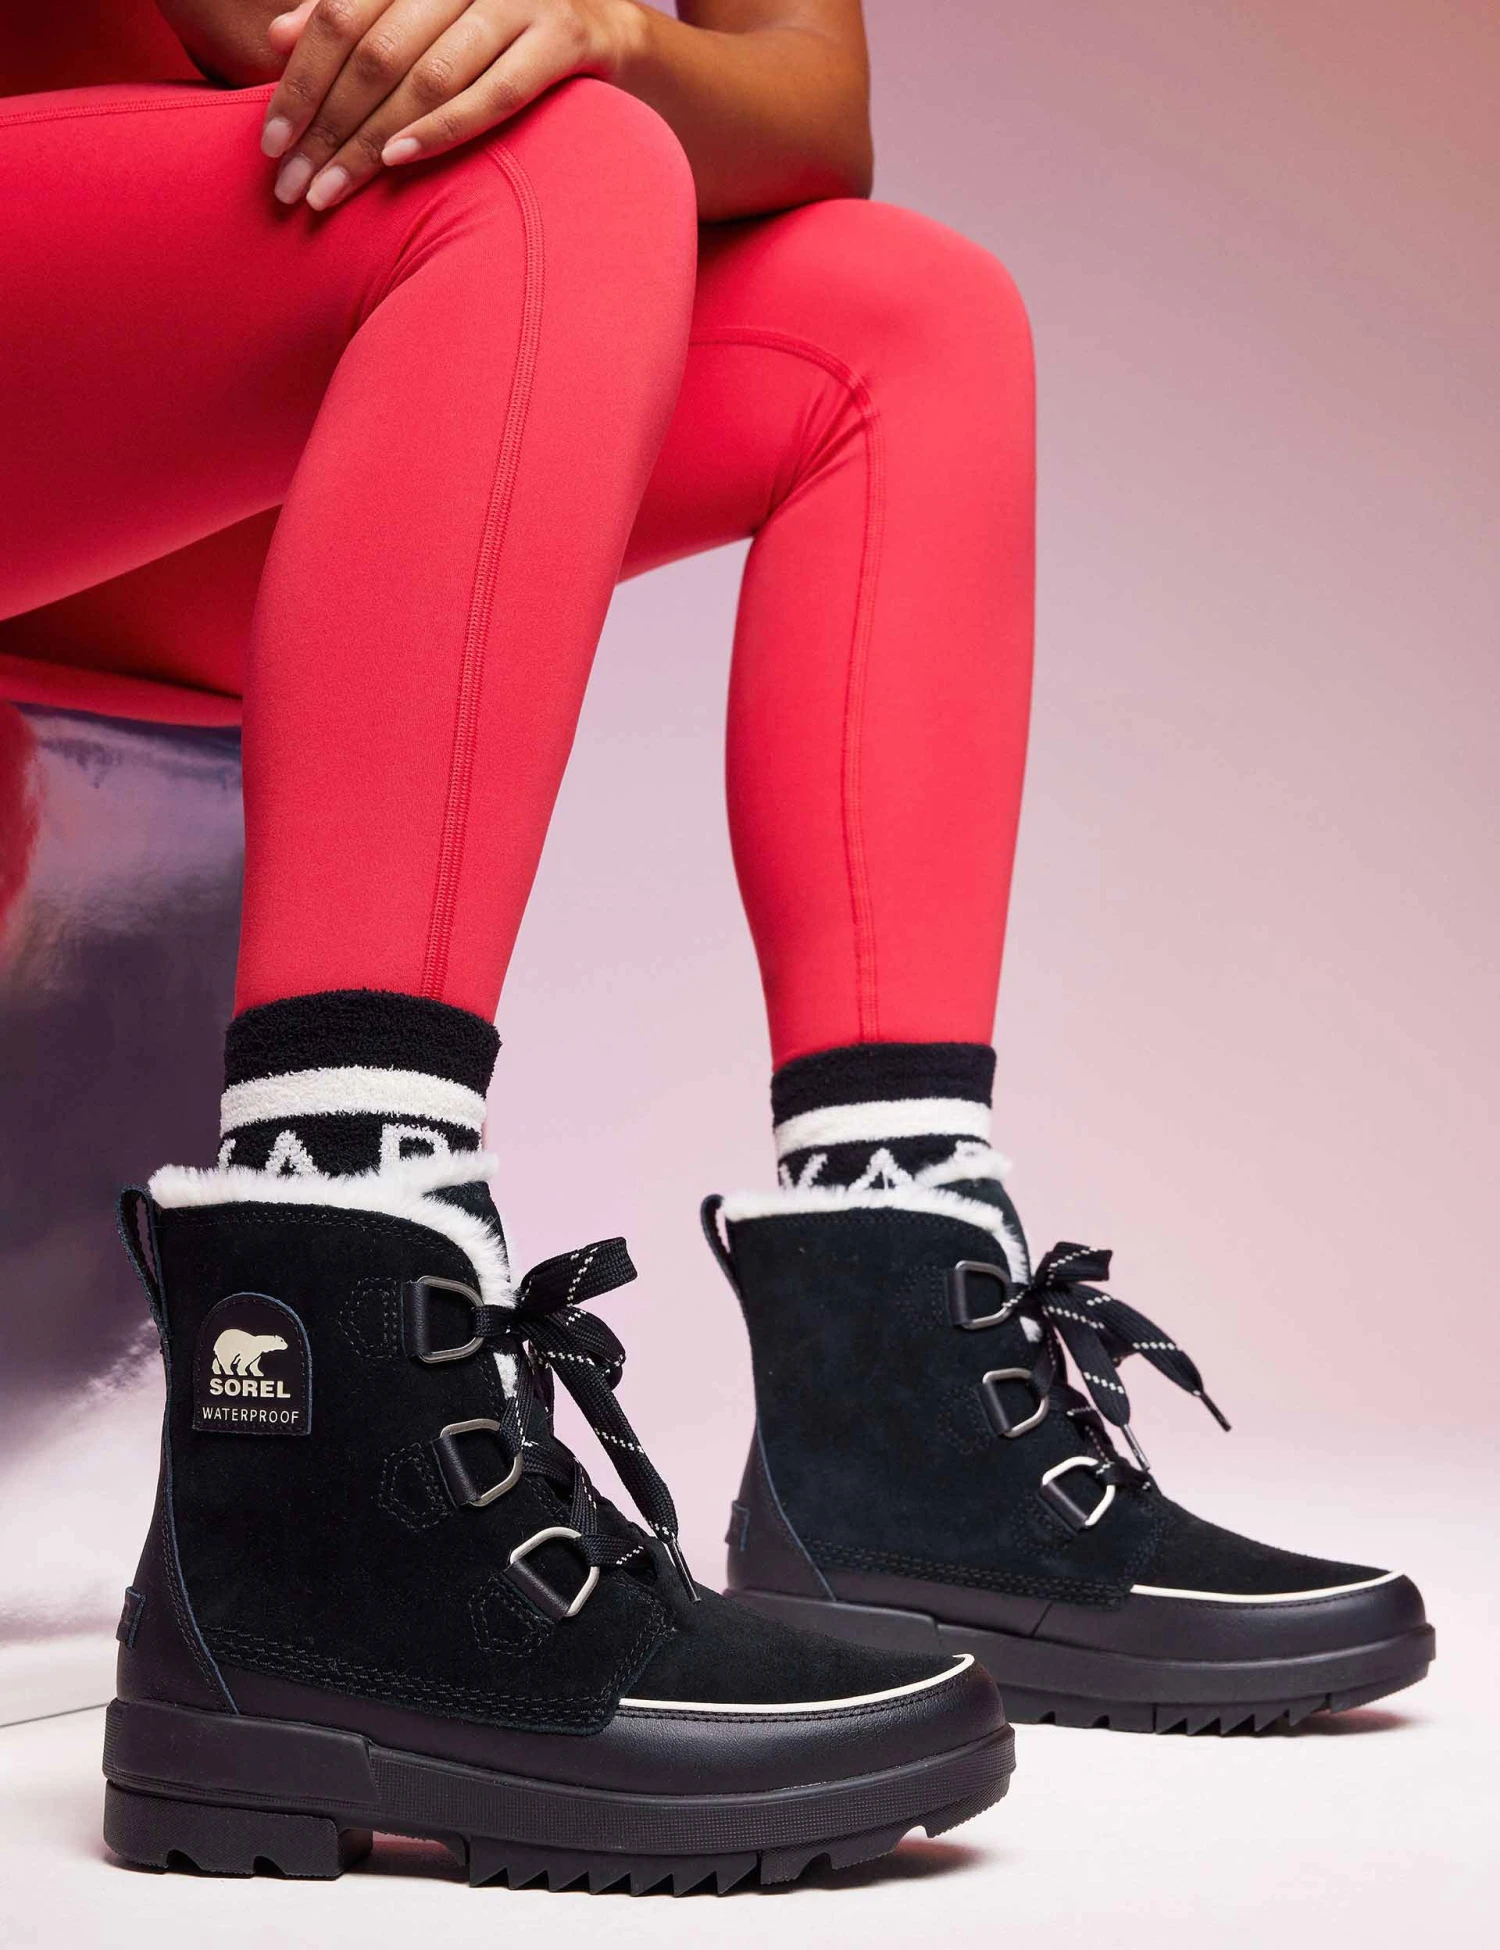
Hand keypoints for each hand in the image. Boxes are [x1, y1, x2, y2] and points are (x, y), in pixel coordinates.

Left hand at [259, 0, 639, 209]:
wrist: (603, 20)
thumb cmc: (493, 25)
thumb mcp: (421, 13)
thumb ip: (356, 20)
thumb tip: (277, 37)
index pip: (340, 17)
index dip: (300, 81)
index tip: (270, 143)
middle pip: (376, 51)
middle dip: (328, 126)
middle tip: (292, 187)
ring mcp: (517, 0)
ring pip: (427, 76)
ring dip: (372, 141)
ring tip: (331, 193)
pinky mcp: (561, 38)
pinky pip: (494, 93)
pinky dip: (443, 128)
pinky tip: (399, 161)